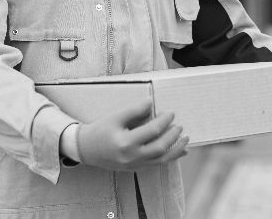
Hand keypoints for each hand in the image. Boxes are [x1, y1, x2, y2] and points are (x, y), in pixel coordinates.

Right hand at [75, 100, 189, 170]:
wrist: (86, 150)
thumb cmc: (100, 130)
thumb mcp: (115, 117)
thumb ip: (134, 110)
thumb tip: (151, 102)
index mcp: (125, 143)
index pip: (152, 131)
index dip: (164, 120)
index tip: (171, 112)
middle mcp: (131, 157)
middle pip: (160, 148)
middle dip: (173, 136)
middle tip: (179, 125)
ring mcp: (134, 165)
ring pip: (161, 160)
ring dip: (176, 149)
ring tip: (186, 138)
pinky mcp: (135, 169)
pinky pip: (157, 164)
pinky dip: (170, 158)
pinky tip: (181, 151)